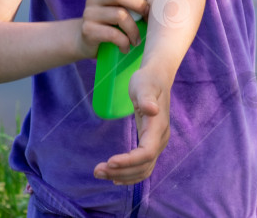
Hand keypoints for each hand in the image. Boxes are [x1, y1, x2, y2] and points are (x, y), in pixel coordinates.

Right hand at [79, 0, 148, 58]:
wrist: (86, 41)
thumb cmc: (112, 22)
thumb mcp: (122, 7)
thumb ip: (135, 1)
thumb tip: (157, 6)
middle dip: (138, 5)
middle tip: (147, 18)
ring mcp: (89, 13)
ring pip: (119, 15)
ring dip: (134, 29)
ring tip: (137, 40)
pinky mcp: (88, 30)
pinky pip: (112, 34)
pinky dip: (124, 42)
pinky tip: (126, 47)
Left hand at [93, 67, 170, 184]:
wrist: (156, 80)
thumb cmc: (147, 80)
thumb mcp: (143, 85)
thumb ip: (146, 98)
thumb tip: (152, 110)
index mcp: (158, 126)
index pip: (147, 153)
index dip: (129, 161)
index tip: (109, 161)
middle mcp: (160, 139)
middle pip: (143, 165)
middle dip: (120, 171)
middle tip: (96, 170)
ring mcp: (158, 143)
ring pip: (143, 169)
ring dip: (122, 175)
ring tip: (99, 173)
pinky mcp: (151, 144)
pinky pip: (143, 167)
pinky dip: (130, 175)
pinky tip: (115, 177)